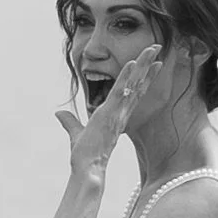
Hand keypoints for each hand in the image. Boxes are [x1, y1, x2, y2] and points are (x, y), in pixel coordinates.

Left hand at [55, 45, 159, 187]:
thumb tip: (59, 114)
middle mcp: (122, 112)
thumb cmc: (85, 155)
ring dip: (143, 65)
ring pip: (134, 84)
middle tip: (158, 48)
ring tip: (153, 49)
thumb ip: (70, 122)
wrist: (87, 168)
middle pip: (139, 84)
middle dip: (148, 65)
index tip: (155, 64)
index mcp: (117, 115)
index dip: (144, 78)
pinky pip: (121, 92)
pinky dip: (126, 77)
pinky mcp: (110, 113)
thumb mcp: (76, 133)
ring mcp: (118, 112)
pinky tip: (132, 63)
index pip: (134, 92)